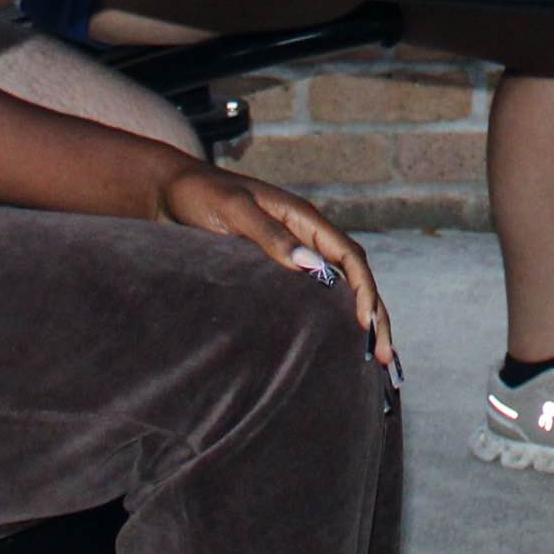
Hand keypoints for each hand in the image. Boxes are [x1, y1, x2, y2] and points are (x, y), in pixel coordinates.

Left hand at [161, 166, 395, 368]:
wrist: (169, 193)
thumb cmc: (200, 196)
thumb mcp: (234, 212)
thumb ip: (271, 236)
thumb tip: (313, 267)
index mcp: (303, 218)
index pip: (349, 257)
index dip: (365, 291)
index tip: (367, 325)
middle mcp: (306, 236)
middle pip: (354, 277)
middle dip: (375, 316)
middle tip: (385, 358)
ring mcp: (293, 253)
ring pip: (340, 289)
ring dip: (360, 321)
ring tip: (373, 360)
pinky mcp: (275, 270)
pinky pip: (315, 296)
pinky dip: (332, 320)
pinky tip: (335, 345)